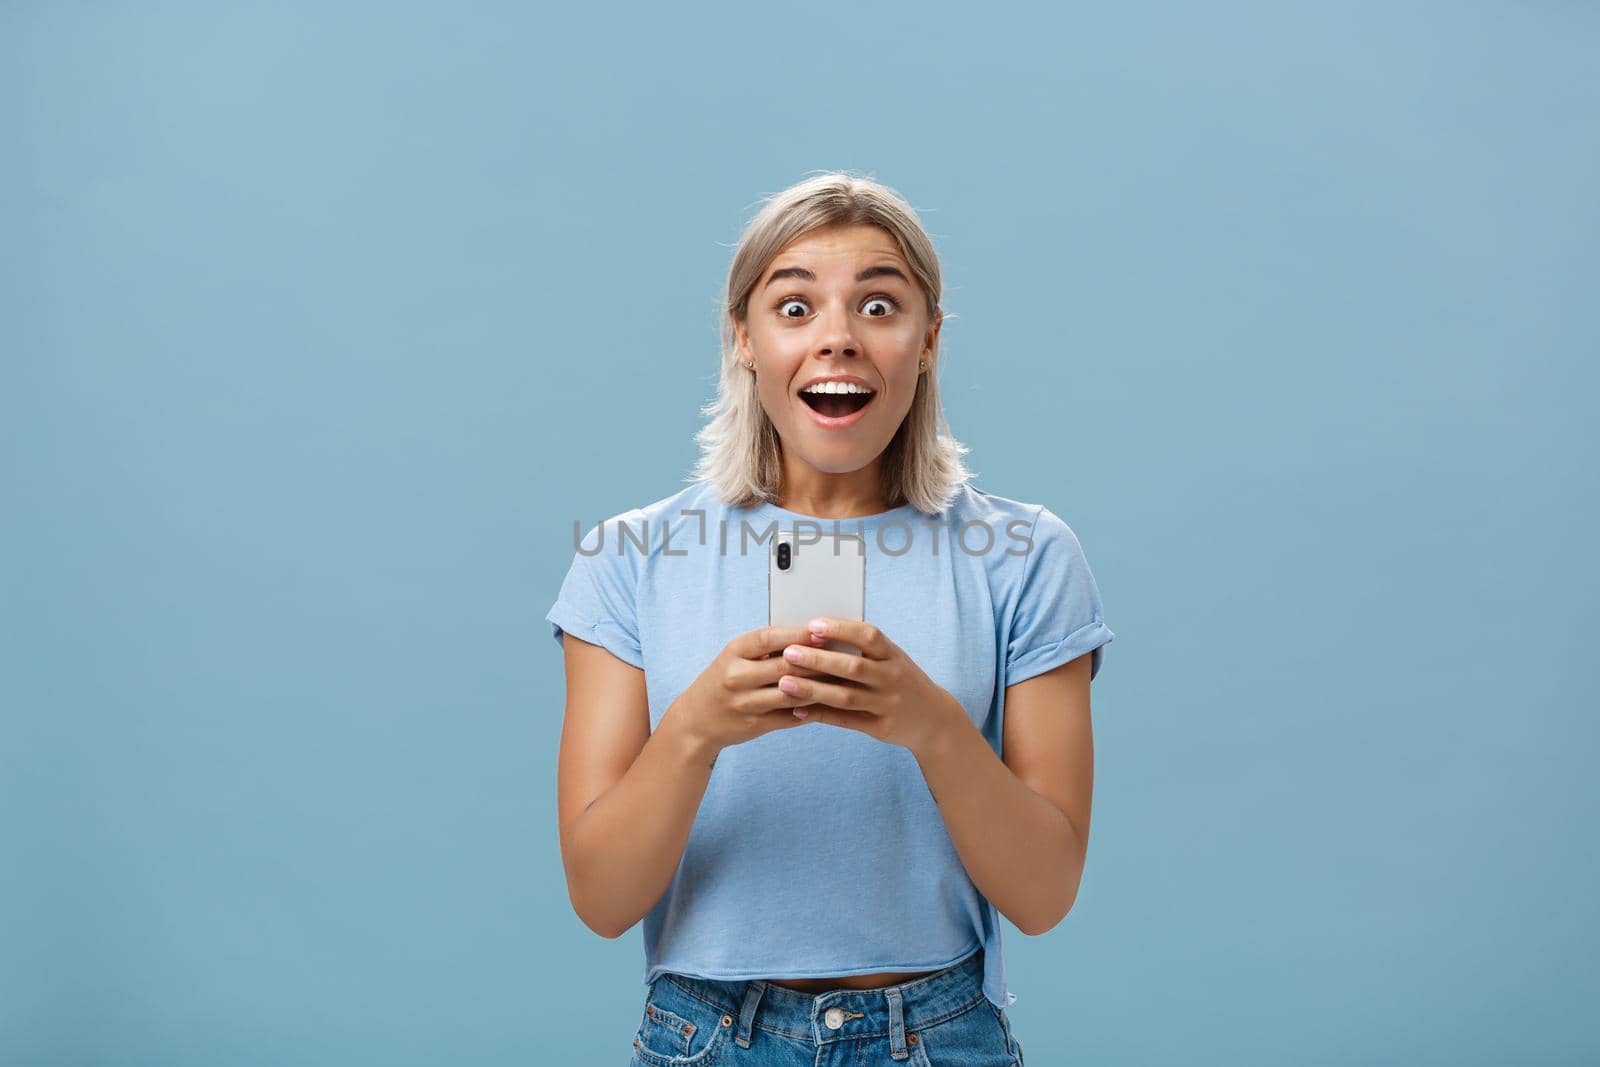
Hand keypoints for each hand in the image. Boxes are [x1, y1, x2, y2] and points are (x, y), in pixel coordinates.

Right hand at [665, 625, 838, 755]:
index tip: (823, 632)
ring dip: (819, 687)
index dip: (798, 635)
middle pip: (784, 666)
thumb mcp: (736, 657)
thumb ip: (767, 648)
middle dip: (816, 661)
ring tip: (843, 680)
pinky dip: (810, 709)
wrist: (696, 720)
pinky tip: (829, 703)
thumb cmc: (725, 680)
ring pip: (791, 693)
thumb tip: (811, 635)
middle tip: (844, 657)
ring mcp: (744, 702)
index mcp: (734, 651)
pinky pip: (789, 715)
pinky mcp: (754, 724)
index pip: (770, 638)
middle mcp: (737, 676)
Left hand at [775, 618, 966, 754]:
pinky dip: (821, 715)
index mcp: (893, 655)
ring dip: (813, 690)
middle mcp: (892, 678)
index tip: (813, 625)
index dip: (841, 629)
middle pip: (853, 667)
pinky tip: (798, 709)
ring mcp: (888, 704)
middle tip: (789, 652)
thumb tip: (816, 633)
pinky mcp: (881, 727)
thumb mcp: (892, 659)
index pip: (869, 636)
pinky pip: (846, 721)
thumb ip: (864, 649)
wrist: (934, 719)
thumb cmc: (901, 681)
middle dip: (819, 659)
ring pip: (846, 696)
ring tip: (785, 683)